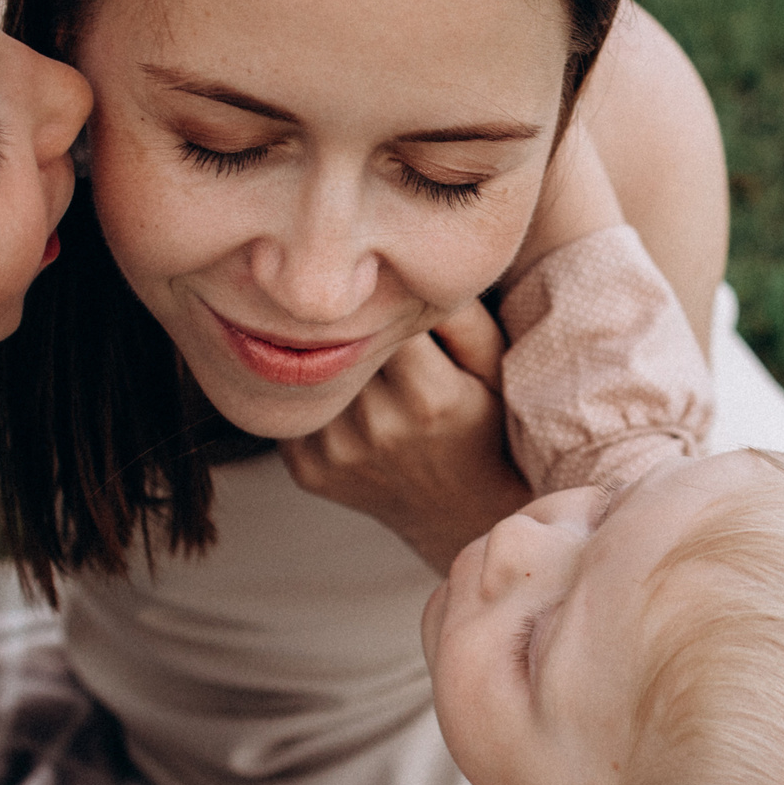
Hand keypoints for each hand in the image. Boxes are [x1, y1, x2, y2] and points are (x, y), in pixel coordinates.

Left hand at [280, 301, 535, 572]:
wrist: (458, 515)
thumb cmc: (482, 425)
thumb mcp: (493, 366)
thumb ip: (463, 314)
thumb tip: (414, 269)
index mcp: (429, 396)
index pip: (385, 317)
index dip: (381, 298)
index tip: (383, 291)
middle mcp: (377, 427)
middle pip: (340, 340)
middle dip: (346, 321)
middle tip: (357, 311)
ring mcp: (337, 453)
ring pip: (308, 369)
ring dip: (320, 354)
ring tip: (346, 352)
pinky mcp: (308, 470)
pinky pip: (289, 404)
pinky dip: (304, 391)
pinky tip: (333, 393)